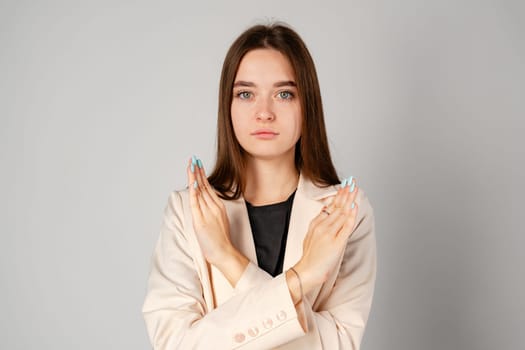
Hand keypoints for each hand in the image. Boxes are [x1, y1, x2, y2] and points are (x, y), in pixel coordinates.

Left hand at [187, 157, 247, 284]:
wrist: (225, 253)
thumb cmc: (221, 241)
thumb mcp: (218, 222)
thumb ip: (212, 212)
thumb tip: (205, 206)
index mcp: (218, 207)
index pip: (208, 187)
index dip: (202, 175)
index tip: (198, 165)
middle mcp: (214, 207)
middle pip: (204, 186)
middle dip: (198, 171)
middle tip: (193, 159)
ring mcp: (208, 213)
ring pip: (200, 191)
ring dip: (195, 177)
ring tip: (191, 165)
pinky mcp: (201, 221)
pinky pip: (197, 203)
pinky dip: (194, 192)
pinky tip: (193, 182)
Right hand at [293, 178, 358, 293]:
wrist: (306, 271)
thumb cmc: (310, 257)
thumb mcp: (310, 236)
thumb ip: (319, 223)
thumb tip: (327, 210)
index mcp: (315, 224)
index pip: (330, 206)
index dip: (338, 195)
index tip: (344, 186)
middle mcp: (322, 226)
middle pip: (336, 206)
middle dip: (345, 193)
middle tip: (352, 182)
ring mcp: (329, 234)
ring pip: (342, 213)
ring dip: (349, 200)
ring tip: (355, 189)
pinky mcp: (336, 243)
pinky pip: (346, 226)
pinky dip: (351, 215)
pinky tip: (354, 206)